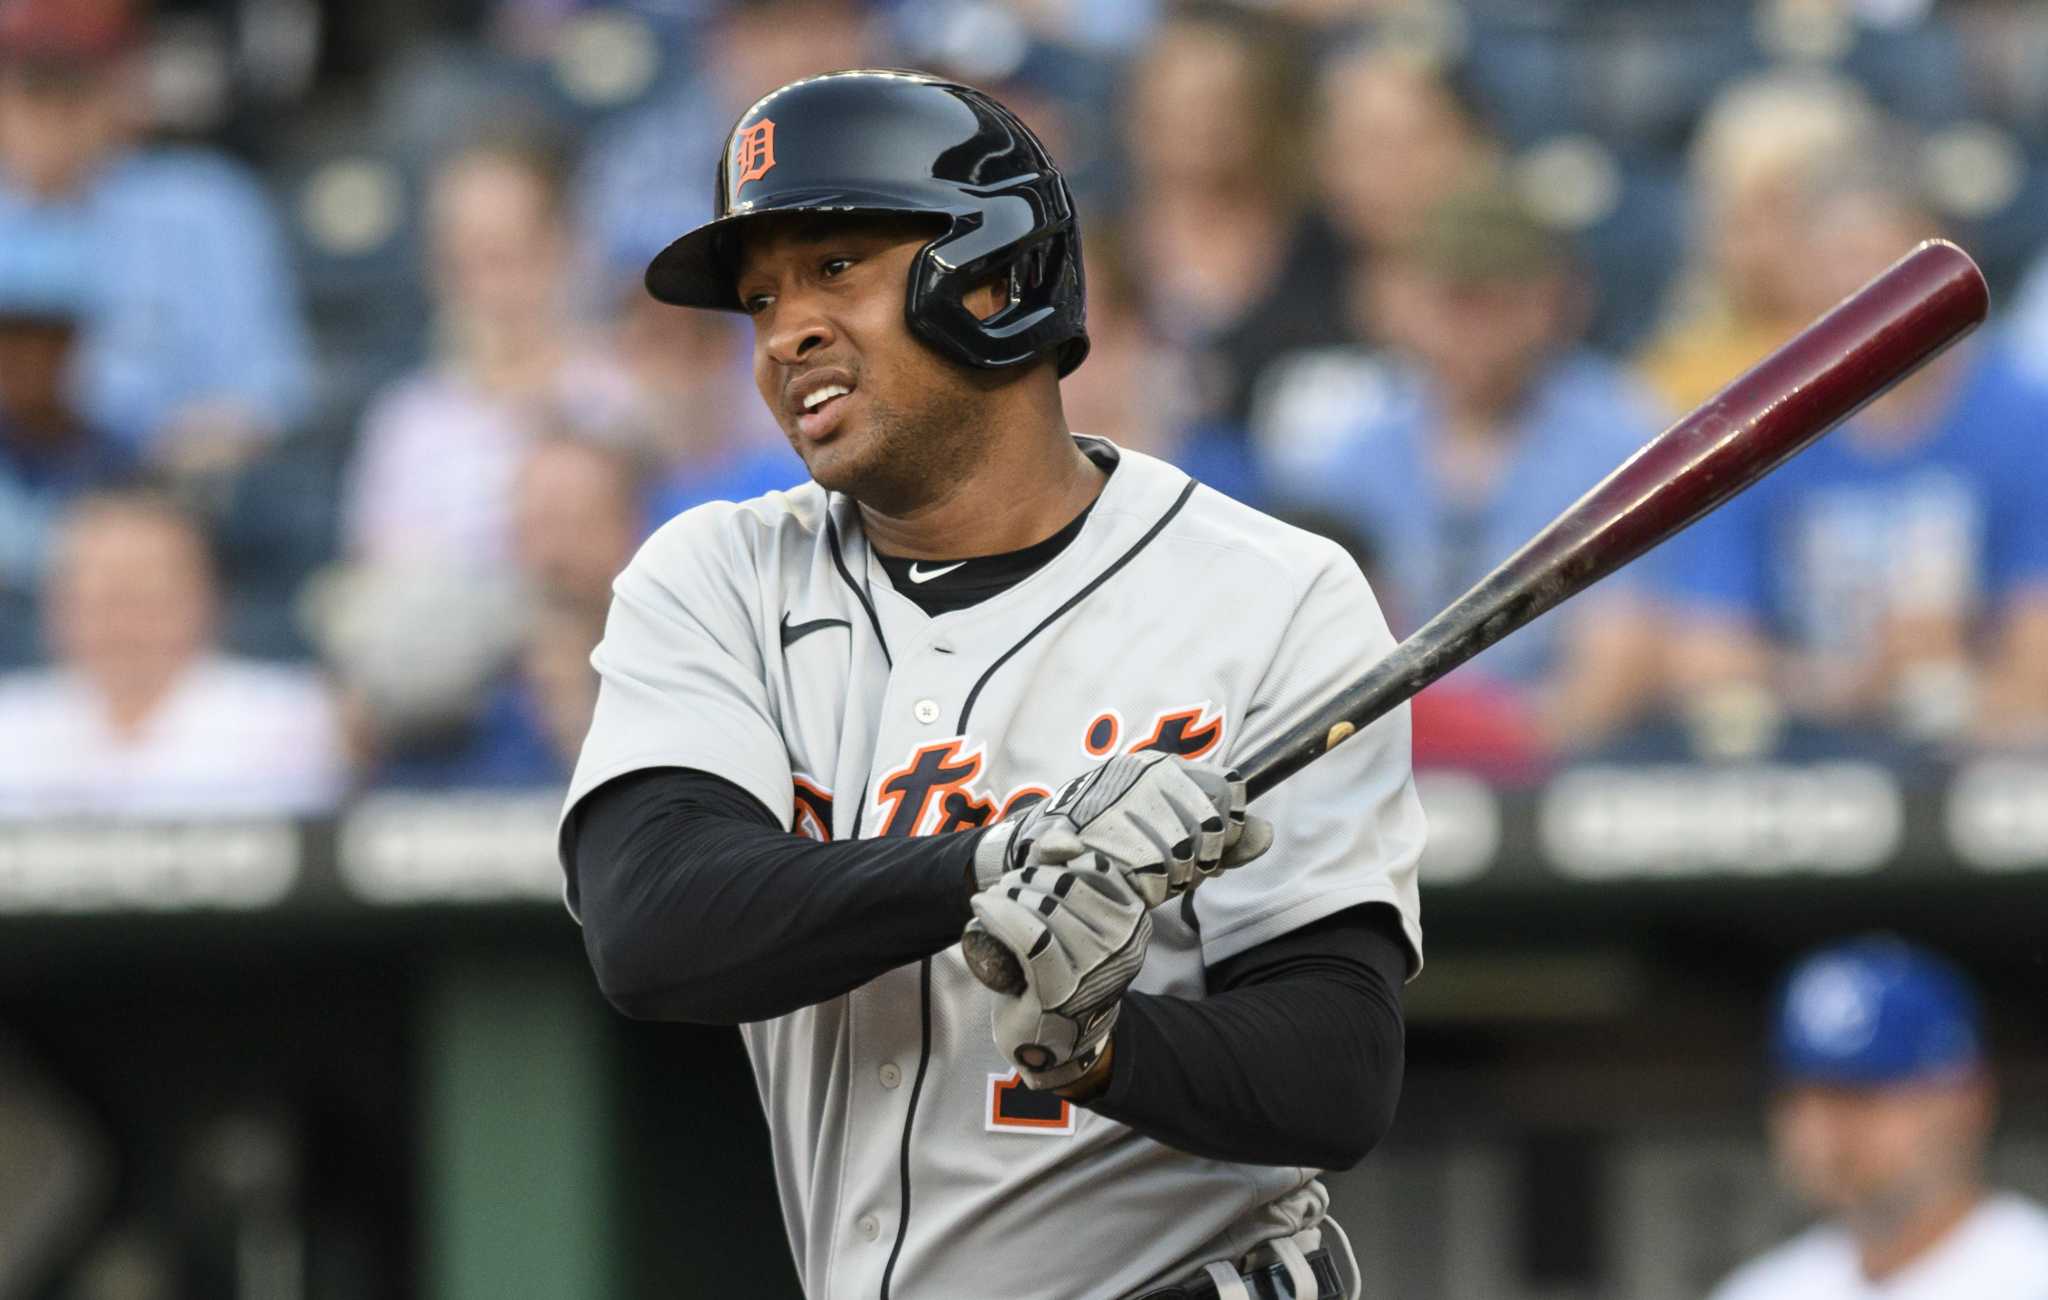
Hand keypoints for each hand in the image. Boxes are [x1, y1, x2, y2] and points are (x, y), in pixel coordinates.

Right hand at [970, 754, 1272, 904]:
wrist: (1036, 846)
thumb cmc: (1116, 841)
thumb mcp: (1176, 835)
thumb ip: (1224, 839)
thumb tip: (1268, 836)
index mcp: (1165, 766)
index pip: (1227, 794)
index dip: (1224, 834)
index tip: (1206, 855)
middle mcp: (1142, 775)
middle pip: (1205, 830)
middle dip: (1196, 863)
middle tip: (1172, 875)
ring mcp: (1116, 800)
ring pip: (1174, 854)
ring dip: (1167, 880)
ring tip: (1145, 880)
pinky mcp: (1092, 832)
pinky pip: (1139, 871)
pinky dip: (1140, 888)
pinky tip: (1129, 888)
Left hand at [970, 857, 1150, 1089]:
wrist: (1056, 1040)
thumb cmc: (1062, 971)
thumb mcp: (1074, 920)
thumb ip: (1069, 874)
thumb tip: (1060, 842)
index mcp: (1134, 921)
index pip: (1093, 868)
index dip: (1055, 861)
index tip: (1030, 872)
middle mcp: (1123, 945)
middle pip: (1065, 885)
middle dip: (1025, 878)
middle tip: (1003, 888)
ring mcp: (1095, 970)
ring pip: (1045, 909)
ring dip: (1008, 895)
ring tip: (991, 899)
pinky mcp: (1061, 990)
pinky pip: (1030, 937)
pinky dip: (1000, 915)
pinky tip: (981, 908)